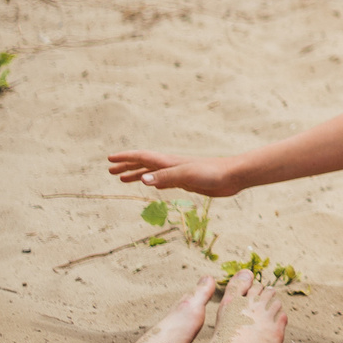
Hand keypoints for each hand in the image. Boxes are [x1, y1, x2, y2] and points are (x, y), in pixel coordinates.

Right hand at [108, 150, 246, 197]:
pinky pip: (163, 180)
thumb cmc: (212, 173)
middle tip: (110, 170)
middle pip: (144, 164)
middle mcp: (171, 166)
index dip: (126, 158)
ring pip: (152, 172)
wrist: (233, 176)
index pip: (142, 157)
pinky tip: (150, 184)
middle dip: (127, 166)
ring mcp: (178, 173)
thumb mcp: (186, 175)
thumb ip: (166, 177)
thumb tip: (143, 179)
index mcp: (169, 162)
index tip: (109, 159)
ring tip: (122, 179)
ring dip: (136, 174)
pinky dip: (152, 181)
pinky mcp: (187, 181)